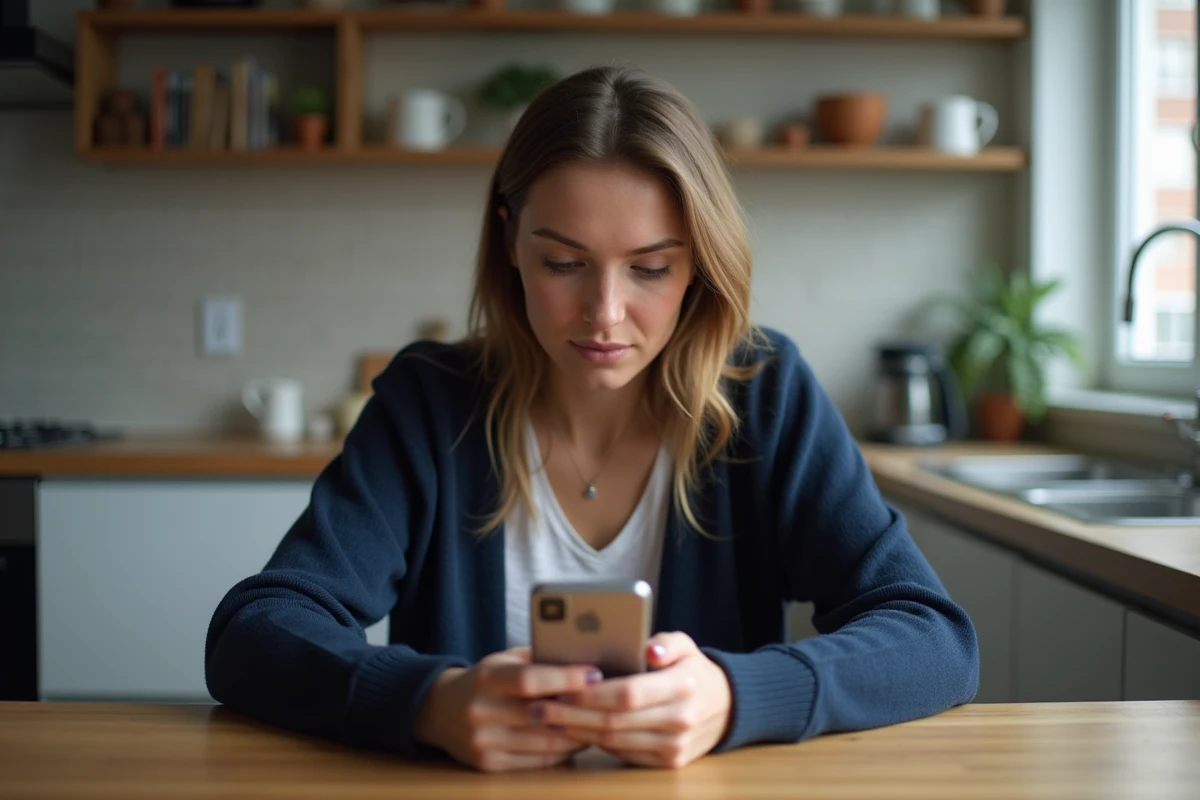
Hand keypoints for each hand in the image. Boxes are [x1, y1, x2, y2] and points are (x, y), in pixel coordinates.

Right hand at [413, 647, 601, 772]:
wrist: (439, 711)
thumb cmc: (485, 680)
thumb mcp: (503, 660)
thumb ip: (538, 657)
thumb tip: (585, 653)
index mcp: (486, 677)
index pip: (529, 679)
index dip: (565, 678)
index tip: (595, 674)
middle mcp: (480, 710)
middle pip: (542, 715)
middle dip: (580, 709)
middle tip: (609, 702)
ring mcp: (482, 742)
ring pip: (546, 742)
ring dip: (579, 733)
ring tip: (600, 721)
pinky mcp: (488, 765)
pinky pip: (539, 761)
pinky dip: (563, 751)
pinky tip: (577, 739)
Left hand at [534, 632, 732, 768]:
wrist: (725, 708)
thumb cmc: (693, 670)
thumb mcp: (686, 645)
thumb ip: (666, 642)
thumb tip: (649, 650)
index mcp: (683, 685)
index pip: (629, 693)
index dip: (592, 693)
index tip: (561, 686)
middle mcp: (680, 719)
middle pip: (615, 721)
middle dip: (572, 714)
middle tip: (539, 706)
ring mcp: (675, 746)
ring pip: (614, 741)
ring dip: (577, 731)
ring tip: (547, 717)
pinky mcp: (669, 762)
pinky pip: (623, 753)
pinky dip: (595, 742)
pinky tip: (573, 729)